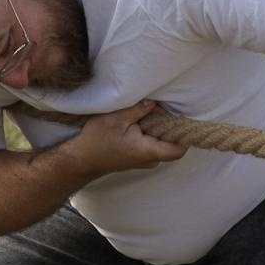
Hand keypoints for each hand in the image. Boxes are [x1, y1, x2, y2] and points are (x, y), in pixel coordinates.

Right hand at [68, 101, 186, 175]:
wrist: (81, 159)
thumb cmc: (97, 141)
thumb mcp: (117, 118)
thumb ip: (139, 109)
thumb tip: (155, 103)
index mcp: (148, 151)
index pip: (179, 149)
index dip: (184, 134)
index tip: (181, 117)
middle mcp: (150, 160)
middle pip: (172, 144)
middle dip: (168, 125)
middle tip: (160, 109)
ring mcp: (144, 160)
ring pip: (161, 143)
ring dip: (158, 128)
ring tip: (148, 113)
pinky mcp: (138, 157)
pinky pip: (152, 144)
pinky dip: (150, 133)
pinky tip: (140, 122)